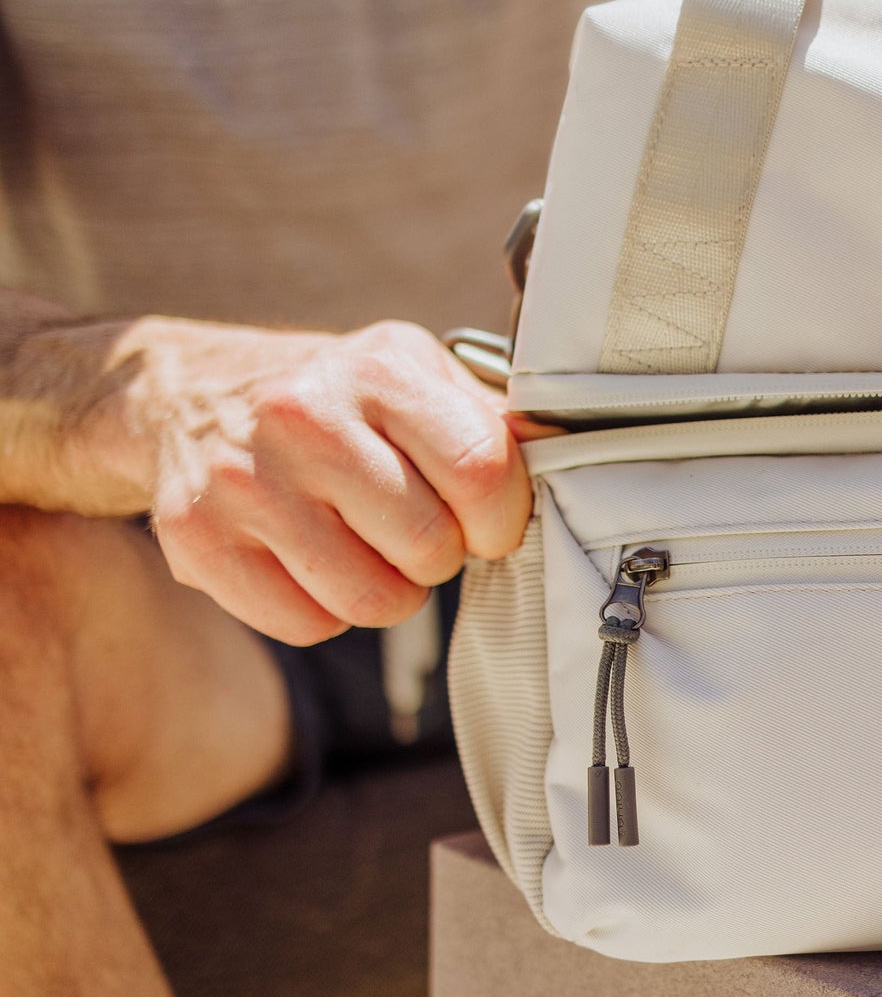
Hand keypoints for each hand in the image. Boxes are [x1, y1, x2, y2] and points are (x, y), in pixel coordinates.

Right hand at [130, 319, 530, 644]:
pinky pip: (307, 625)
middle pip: (431, 549)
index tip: (487, 522)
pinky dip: (324, 612)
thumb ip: (493, 420)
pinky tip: (310, 563)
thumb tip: (579, 451)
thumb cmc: (335, 395)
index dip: (502, 520)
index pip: (483, 473)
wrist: (186, 393)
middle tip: (413, 530)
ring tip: (365, 546)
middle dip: (439, 556)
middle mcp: (306, 418)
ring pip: (372, 601)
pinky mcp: (197, 539)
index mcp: (381, 370)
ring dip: (387, 591)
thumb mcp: (415, 375)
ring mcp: (246, 481)